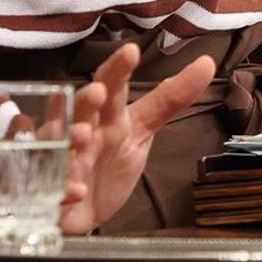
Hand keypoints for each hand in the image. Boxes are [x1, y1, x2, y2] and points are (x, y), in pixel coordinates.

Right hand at [58, 44, 214, 233]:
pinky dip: (65, 189)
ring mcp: (63, 160)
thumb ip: (169, 99)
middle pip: (81, 110)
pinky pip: (55, 189)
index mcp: (107, 115)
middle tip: (97, 92)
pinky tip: (75, 191)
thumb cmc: (111, 161)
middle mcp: (82, 131)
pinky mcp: (54, 192)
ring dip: (70, 139)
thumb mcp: (143, 129)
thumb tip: (207, 63)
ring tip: (82, 134)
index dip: (119, 69)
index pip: (112, 86)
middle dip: (86, 100)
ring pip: (60, 144)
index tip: (131, 51)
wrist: (86, 210)